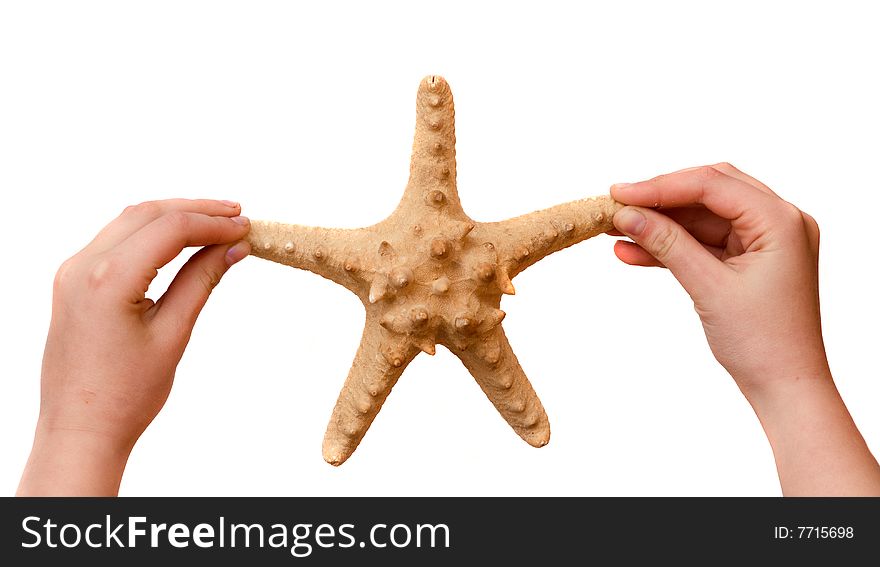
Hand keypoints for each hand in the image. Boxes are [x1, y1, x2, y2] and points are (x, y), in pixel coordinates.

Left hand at [18, 199, 250, 495]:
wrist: (80, 430)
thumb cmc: (126, 395)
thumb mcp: (173, 334)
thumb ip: (202, 281)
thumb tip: (233, 248)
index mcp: (107, 280)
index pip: (170, 229)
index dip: (213, 224)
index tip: (246, 227)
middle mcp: (82, 266)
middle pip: (147, 214)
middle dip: (196, 210)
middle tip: (237, 215)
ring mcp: (72, 272)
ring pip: (129, 222)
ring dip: (173, 217)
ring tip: (215, 223)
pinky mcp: (73, 282)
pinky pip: (115, 241)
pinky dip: (151, 234)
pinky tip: (180, 241)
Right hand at [610, 163, 879, 494]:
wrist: (785, 387)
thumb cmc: (763, 343)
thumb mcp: (708, 287)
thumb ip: (668, 244)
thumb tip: (628, 215)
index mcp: (782, 221)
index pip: (713, 185)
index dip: (661, 186)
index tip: (620, 193)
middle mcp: (779, 222)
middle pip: (709, 191)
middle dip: (661, 198)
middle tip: (617, 203)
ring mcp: (764, 241)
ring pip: (702, 217)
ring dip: (661, 223)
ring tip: (616, 228)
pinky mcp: (748, 260)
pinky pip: (703, 242)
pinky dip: (672, 245)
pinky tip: (633, 250)